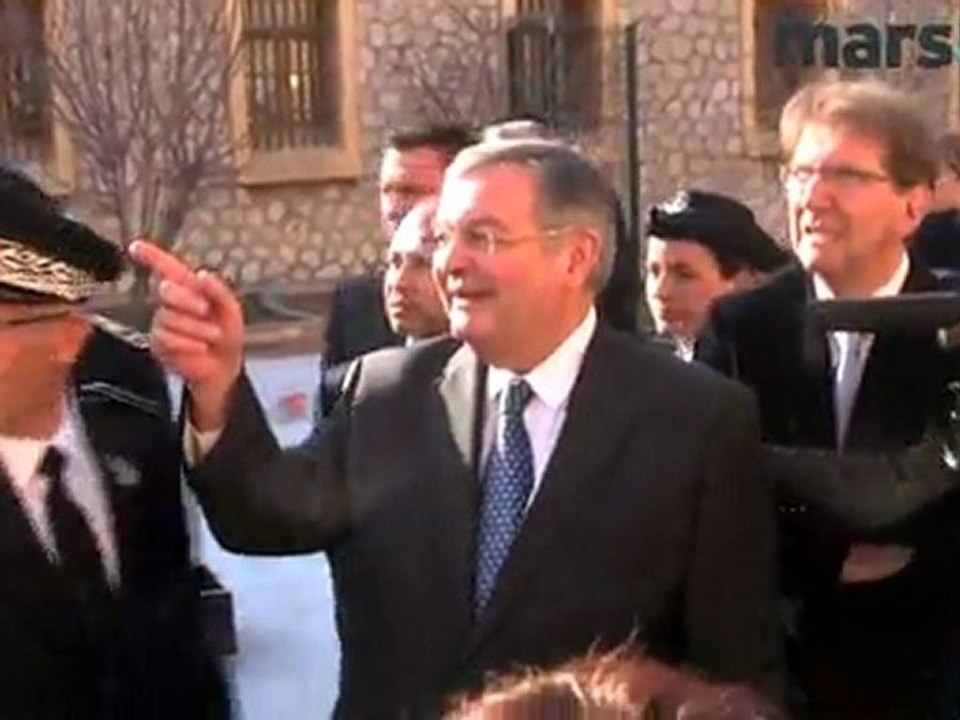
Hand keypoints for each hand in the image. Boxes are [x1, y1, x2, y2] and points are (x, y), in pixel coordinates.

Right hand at [129, 240, 243, 429]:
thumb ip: (220, 291)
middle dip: (188, 300)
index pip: (167, 266)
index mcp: (190, 288)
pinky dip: (188, 343)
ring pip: (168, 318)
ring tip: (210, 335)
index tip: (136, 246)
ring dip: (195, 328)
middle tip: (205, 310)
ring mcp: (162, 321)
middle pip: (167, 290)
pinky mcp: (158, 341)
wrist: (223, 366)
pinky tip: (199, 347)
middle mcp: (172, 301)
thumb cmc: (227, 334)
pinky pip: (167, 338)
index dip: (151, 255)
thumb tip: (203, 275)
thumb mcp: (231, 310)